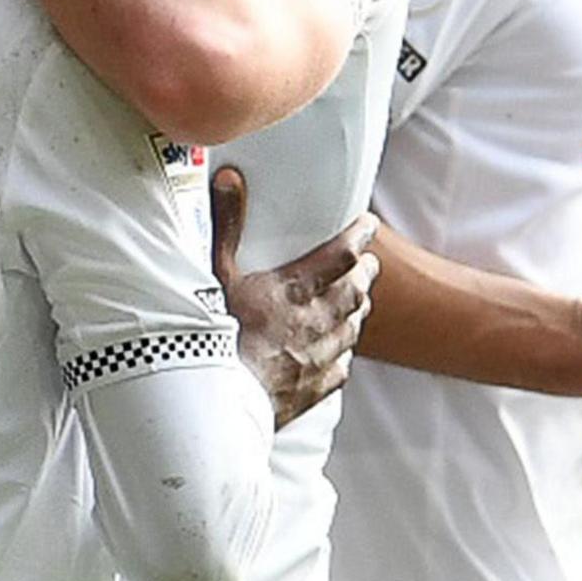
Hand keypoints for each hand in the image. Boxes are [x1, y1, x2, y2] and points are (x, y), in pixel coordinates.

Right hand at [220, 167, 373, 428]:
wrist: (215, 402)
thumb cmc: (213, 336)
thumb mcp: (214, 274)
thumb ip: (226, 224)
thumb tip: (229, 178)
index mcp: (296, 290)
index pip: (342, 254)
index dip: (359, 236)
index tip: (368, 224)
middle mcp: (316, 322)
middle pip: (356, 291)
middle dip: (364, 273)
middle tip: (367, 263)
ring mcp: (318, 359)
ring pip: (352, 328)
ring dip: (357, 310)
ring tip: (358, 299)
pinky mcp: (311, 391)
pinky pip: (339, 369)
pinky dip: (342, 354)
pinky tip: (339, 352)